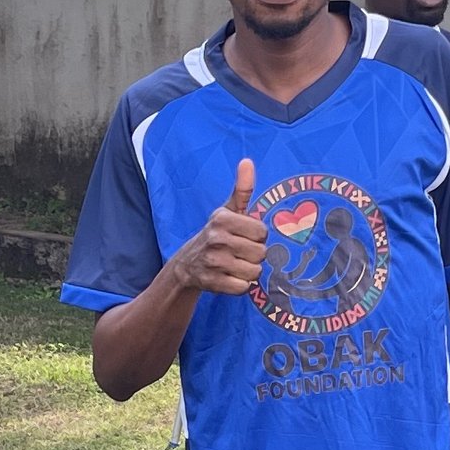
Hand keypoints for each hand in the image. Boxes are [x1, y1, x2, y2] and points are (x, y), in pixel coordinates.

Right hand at [175, 158, 267, 295]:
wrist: (187, 264)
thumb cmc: (217, 234)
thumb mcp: (228, 210)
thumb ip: (242, 188)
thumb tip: (247, 161)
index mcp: (223, 219)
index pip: (262, 232)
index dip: (257, 236)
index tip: (244, 236)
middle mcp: (216, 238)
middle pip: (261, 253)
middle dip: (253, 255)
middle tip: (238, 252)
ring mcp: (213, 262)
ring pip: (254, 272)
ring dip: (248, 271)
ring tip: (234, 265)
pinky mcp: (212, 283)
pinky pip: (243, 288)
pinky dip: (239, 286)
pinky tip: (228, 277)